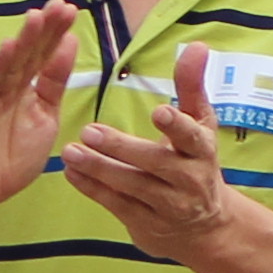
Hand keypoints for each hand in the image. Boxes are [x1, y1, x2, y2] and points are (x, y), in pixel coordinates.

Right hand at [0, 0, 79, 221]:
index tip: (72, 9)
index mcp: (23, 86)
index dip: (55, 33)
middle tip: (60, 4)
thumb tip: (69, 43)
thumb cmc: (9, 156)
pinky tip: (8, 48)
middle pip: (26, 54)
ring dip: (22, 41)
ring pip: (6, 66)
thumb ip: (54, 83)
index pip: (42, 55)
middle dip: (43, 29)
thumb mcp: (44, 117)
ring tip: (36, 17)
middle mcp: (3, 86)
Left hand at [64, 39, 237, 251]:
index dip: (177, 126)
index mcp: (202, 151)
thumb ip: (191, 86)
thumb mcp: (200, 124)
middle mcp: (189, 180)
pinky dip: (92, 189)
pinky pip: (117, 206)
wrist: (203, 226)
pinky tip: (71, 172)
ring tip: (70, 152)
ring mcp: (168, 206)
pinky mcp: (148, 225)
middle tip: (89, 131)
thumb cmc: (195, 160)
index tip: (159, 112)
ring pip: (131, 187)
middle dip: (121, 148)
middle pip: (154, 163)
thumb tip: (197, 45)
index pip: (192, 137)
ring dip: (99, 169)